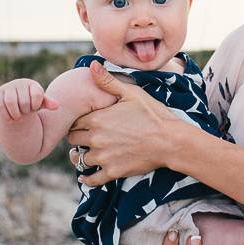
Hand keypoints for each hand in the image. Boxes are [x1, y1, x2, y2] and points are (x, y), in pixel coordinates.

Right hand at [0, 78, 58, 121]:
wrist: (18, 102)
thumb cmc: (33, 103)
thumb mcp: (41, 103)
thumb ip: (49, 103)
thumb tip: (57, 106)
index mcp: (32, 84)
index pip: (37, 95)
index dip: (36, 105)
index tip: (35, 108)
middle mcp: (20, 82)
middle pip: (24, 101)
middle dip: (26, 111)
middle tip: (26, 113)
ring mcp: (9, 86)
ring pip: (11, 102)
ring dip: (15, 114)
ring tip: (19, 119)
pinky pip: (0, 104)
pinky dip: (6, 115)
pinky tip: (11, 121)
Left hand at [67, 61, 186, 185]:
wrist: (170, 141)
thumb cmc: (153, 114)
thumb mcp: (131, 93)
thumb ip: (108, 81)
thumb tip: (92, 65)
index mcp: (97, 119)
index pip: (74, 121)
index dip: (77, 121)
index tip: (82, 122)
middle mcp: (96, 139)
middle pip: (73, 140)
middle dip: (77, 138)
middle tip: (83, 137)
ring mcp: (103, 157)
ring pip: (79, 159)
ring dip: (80, 157)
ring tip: (84, 154)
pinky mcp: (112, 172)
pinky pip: (91, 179)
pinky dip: (86, 178)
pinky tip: (85, 176)